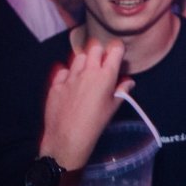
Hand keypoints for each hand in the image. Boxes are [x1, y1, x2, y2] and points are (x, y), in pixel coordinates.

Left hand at [40, 40, 130, 169]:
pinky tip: (70, 84)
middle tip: (100, 64)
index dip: (116, 50)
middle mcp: (88, 71)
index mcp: (106, 75)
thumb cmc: (96, 123)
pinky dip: (68, 74)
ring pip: (78, 57)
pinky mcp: (56, 84)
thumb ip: (122, 91)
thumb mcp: (113, 107)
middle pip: (94, 48)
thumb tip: (129, 82)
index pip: (114, 50)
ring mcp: (70, 76)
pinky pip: (63, 71)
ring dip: (84, 62)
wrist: (68, 137)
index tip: (116, 55)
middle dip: (99, 53)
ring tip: (85, 73)